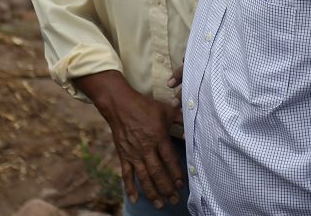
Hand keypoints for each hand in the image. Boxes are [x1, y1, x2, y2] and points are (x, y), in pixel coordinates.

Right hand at [75, 72, 183, 207]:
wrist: (120, 105)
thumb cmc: (145, 107)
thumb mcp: (166, 110)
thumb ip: (180, 120)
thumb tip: (191, 133)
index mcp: (158, 137)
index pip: (169, 159)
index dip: (176, 173)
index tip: (182, 184)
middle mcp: (146, 148)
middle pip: (158, 172)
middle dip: (167, 188)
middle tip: (175, 200)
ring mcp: (133, 154)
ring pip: (144, 177)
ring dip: (152, 192)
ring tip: (160, 205)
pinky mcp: (123, 156)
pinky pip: (127, 175)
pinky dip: (130, 188)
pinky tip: (135, 199)